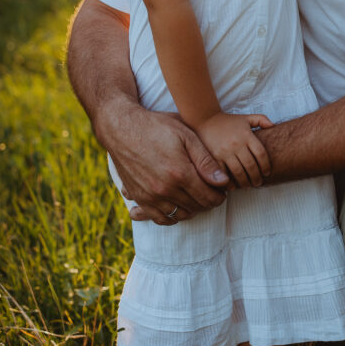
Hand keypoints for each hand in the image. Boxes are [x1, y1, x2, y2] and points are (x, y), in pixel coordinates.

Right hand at [99, 99, 229, 224]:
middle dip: (208, 201)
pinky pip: (160, 218)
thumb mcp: (186, 136)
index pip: (209, 198)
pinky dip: (172, 216)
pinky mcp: (139, 197)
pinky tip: (178, 205)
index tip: (221, 189)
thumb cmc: (157, 127)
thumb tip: (223, 182)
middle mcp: (165, 189)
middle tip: (211, 191)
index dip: (219, 196)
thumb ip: (206, 161)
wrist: (122, 128)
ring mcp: (150, 196)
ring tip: (196, 196)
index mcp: (180, 173)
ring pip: (180, 215)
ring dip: (192, 209)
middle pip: (196, 207)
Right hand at [197, 112, 272, 187]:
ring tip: (247, 186)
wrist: (205, 119)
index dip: (266, 166)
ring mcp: (224, 151)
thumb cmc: (227, 121)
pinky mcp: (213, 158)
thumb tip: (273, 126)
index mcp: (246, 135)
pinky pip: (223, 174)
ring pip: (238, 172)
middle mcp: (236, 144)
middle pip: (251, 166)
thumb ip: (261, 119)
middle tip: (258, 183)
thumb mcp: (246, 118)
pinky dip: (229, 182)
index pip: (261, 154)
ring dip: (244, 182)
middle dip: (256, 177)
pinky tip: (233, 186)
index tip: (267, 173)